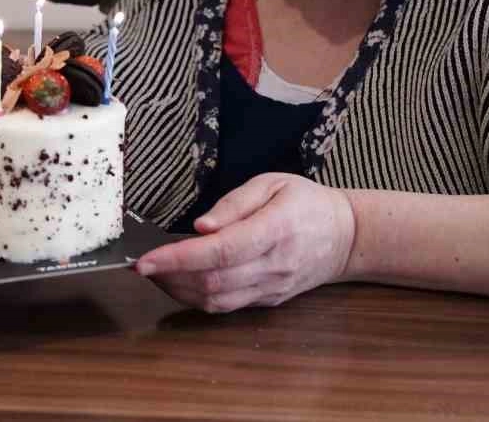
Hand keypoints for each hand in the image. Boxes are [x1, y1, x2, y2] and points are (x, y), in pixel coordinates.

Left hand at [133, 173, 354, 312]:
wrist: (347, 237)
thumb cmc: (307, 203)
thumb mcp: (273, 183)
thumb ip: (234, 203)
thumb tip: (200, 226)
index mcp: (275, 230)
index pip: (220, 251)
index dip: (178, 258)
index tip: (145, 260)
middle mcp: (273, 265)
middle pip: (212, 281)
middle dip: (169, 276)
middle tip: (141, 264)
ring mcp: (271, 288)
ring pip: (216, 300)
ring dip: (178, 291)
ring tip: (155, 273)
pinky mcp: (268, 300)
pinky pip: (227, 306)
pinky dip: (197, 298)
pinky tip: (180, 282)